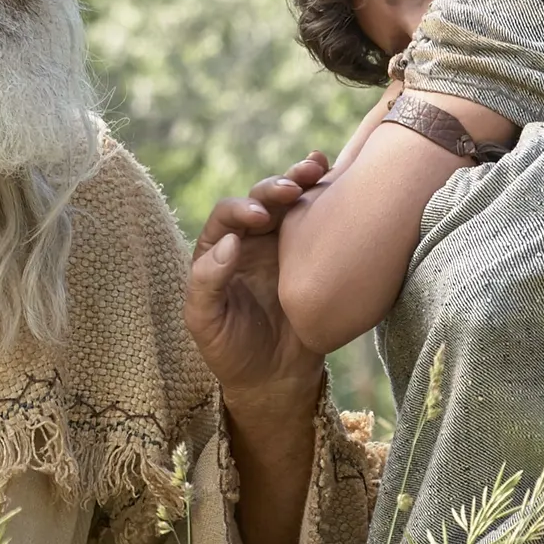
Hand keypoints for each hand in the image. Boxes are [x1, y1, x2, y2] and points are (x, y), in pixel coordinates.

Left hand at [189, 152, 331, 402]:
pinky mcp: (314, 253)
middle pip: (261, 200)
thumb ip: (207, 284)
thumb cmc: (232, 351)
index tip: (258, 217)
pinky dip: (327, 197)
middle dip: (275, 188)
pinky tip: (338, 178)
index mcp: (218, 251)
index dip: (240, 210)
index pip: (226, 218)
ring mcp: (284, 244)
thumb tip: (229, 242)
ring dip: (303, 180)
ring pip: (292, 202)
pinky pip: (319, 220)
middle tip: (292, 189)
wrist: (275, 377)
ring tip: (317, 166)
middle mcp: (250, 240)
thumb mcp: (206, 323)